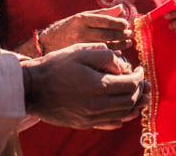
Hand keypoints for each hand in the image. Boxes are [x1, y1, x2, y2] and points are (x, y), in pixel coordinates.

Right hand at [22, 43, 149, 128]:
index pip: (130, 85)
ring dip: (135, 105)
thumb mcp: (80, 51)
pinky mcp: (83, 123)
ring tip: (140, 97)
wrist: (32, 88)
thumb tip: (123, 67)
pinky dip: (121, 117)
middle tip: (144, 83)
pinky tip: (125, 111)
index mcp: (98, 85)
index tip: (140, 69)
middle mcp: (96, 105)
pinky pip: (109, 124)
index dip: (140, 77)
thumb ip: (106, 56)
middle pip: (129, 101)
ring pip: (122, 115)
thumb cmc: (55, 66)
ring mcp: (89, 117)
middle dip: (140, 91)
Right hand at [41, 4, 131, 52]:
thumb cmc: (67, 27)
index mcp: (82, 19)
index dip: (119, 23)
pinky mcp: (81, 57)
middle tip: (130, 34)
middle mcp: (81, 32)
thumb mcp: (81, 16)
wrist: (47, 43)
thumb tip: (121, 7)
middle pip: (107, 35)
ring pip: (105, 47)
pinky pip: (100, 56)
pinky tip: (118, 52)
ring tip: (128, 42)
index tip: (127, 25)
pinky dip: (112, 54)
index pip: (105, 20)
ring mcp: (80, 46)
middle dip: (122, 35)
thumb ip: (102, 13)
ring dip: (120, 45)